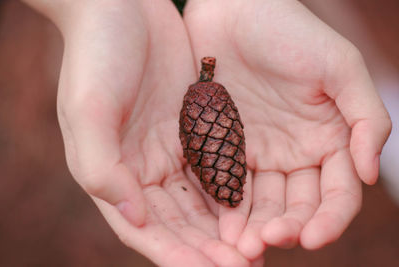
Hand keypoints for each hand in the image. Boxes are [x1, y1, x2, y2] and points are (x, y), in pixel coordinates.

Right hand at [23, 0, 253, 265]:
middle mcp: (144, 169)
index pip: (147, 229)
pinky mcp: (195, 128)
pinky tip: (258, 207)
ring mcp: (172, 150)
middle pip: (180, 223)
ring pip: (203, 201)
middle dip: (210, 250)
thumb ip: (101, 168)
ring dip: (227, 228)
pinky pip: (218, 167)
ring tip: (258, 249)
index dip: (178, 255)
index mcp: (114, 173)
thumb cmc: (96, 54)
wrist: (122, 6)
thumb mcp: (88, 109)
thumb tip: (134, 220)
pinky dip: (235, 191)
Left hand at [184, 0, 390, 258]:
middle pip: (297, 205)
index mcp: (330, 139)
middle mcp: (296, 153)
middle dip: (285, 228)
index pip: (337, 192)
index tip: (312, 237)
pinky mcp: (226, 146)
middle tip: (265, 243)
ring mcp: (259, 153)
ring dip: (254, 226)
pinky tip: (222, 225)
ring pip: (262, 202)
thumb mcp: (339, 67)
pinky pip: (228, 183)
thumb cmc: (290, 32)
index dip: (328, 219)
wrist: (235, 12)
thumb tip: (372, 174)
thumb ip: (364, 118)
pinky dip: (227, 206)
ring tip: (241, 245)